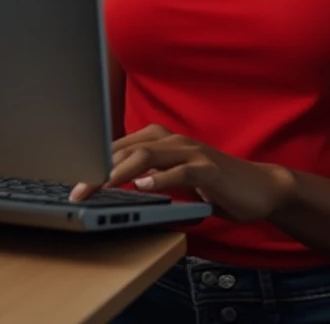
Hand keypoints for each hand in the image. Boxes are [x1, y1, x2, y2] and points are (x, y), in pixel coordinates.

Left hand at [69, 124, 294, 222]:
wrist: (258, 187)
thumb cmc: (212, 183)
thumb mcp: (173, 177)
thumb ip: (146, 175)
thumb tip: (110, 182)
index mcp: (161, 139)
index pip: (118, 147)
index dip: (92, 161)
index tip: (71, 180)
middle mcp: (173, 140)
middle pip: (128, 149)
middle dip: (98, 168)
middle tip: (77, 189)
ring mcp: (191, 151)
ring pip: (149, 155)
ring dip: (121, 172)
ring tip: (100, 186)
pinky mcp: (208, 168)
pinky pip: (180, 170)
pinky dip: (160, 179)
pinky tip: (144, 187)